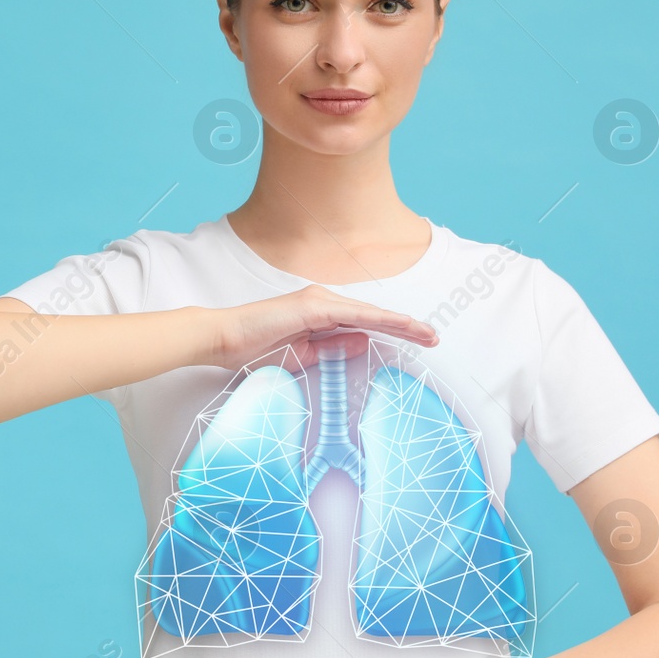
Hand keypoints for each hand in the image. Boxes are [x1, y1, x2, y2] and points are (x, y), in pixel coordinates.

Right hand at [205, 285, 438, 371]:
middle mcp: (322, 302)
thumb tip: (364, 341)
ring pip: (369, 314)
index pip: (364, 324)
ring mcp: (318, 301)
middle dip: (406, 327)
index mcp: (319, 314)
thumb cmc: (255, 350)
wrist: (224, 339)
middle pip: (372, 316)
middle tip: (434, 338)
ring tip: (427, 335)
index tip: (419, 342)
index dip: (393, 331)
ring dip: (400, 324)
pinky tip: (401, 327)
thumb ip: (333, 348)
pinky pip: (355, 315)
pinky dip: (380, 320)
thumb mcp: (303, 356)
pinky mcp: (312, 306)